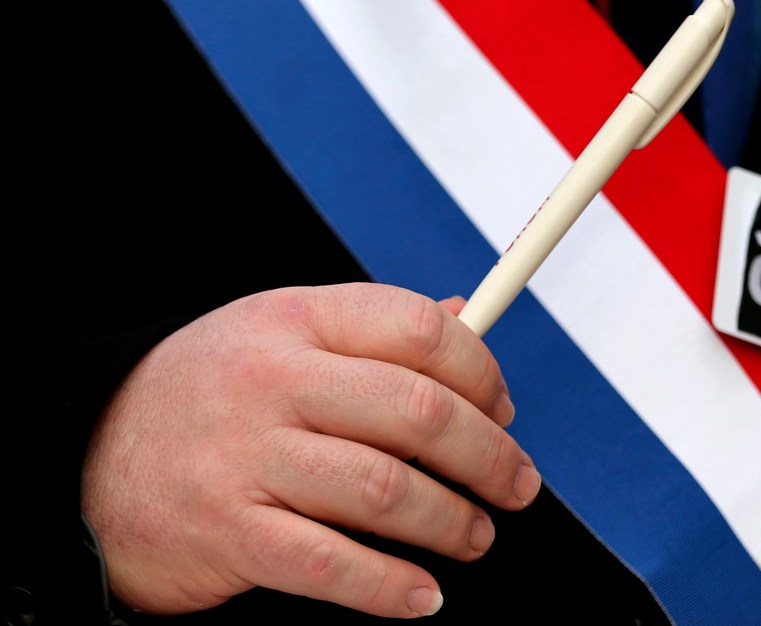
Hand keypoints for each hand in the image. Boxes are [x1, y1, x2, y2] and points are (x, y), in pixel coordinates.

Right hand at [81, 283, 540, 617]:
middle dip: (488, 454)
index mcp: (296, 319)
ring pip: (383, 490)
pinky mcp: (230, 532)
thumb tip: (461, 317)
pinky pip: (330, 565)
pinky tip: (424, 595)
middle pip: (415, 410)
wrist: (90, 455)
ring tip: (476, 535)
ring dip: (451, 521)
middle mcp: (273, 380)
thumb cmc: (210, 392)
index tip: (504, 408)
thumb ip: (370, 328)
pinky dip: (391, 587)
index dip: (482, 370)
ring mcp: (248, 457)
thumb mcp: (281, 332)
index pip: (416, 328)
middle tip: (517, 484)